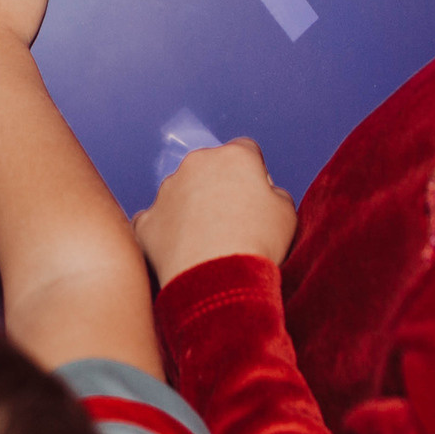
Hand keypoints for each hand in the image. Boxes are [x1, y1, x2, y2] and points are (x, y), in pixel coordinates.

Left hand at [134, 139, 297, 281]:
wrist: (220, 282)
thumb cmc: (258, 246)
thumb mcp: (287, 214)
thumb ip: (275, 194)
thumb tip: (266, 194)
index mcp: (234, 157)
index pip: (246, 151)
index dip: (253, 174)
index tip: (256, 197)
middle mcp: (196, 164)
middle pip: (208, 169)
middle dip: (218, 188)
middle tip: (232, 223)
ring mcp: (167, 190)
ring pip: (179, 192)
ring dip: (190, 209)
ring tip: (208, 244)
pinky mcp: (147, 219)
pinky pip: (156, 222)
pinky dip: (166, 234)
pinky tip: (181, 253)